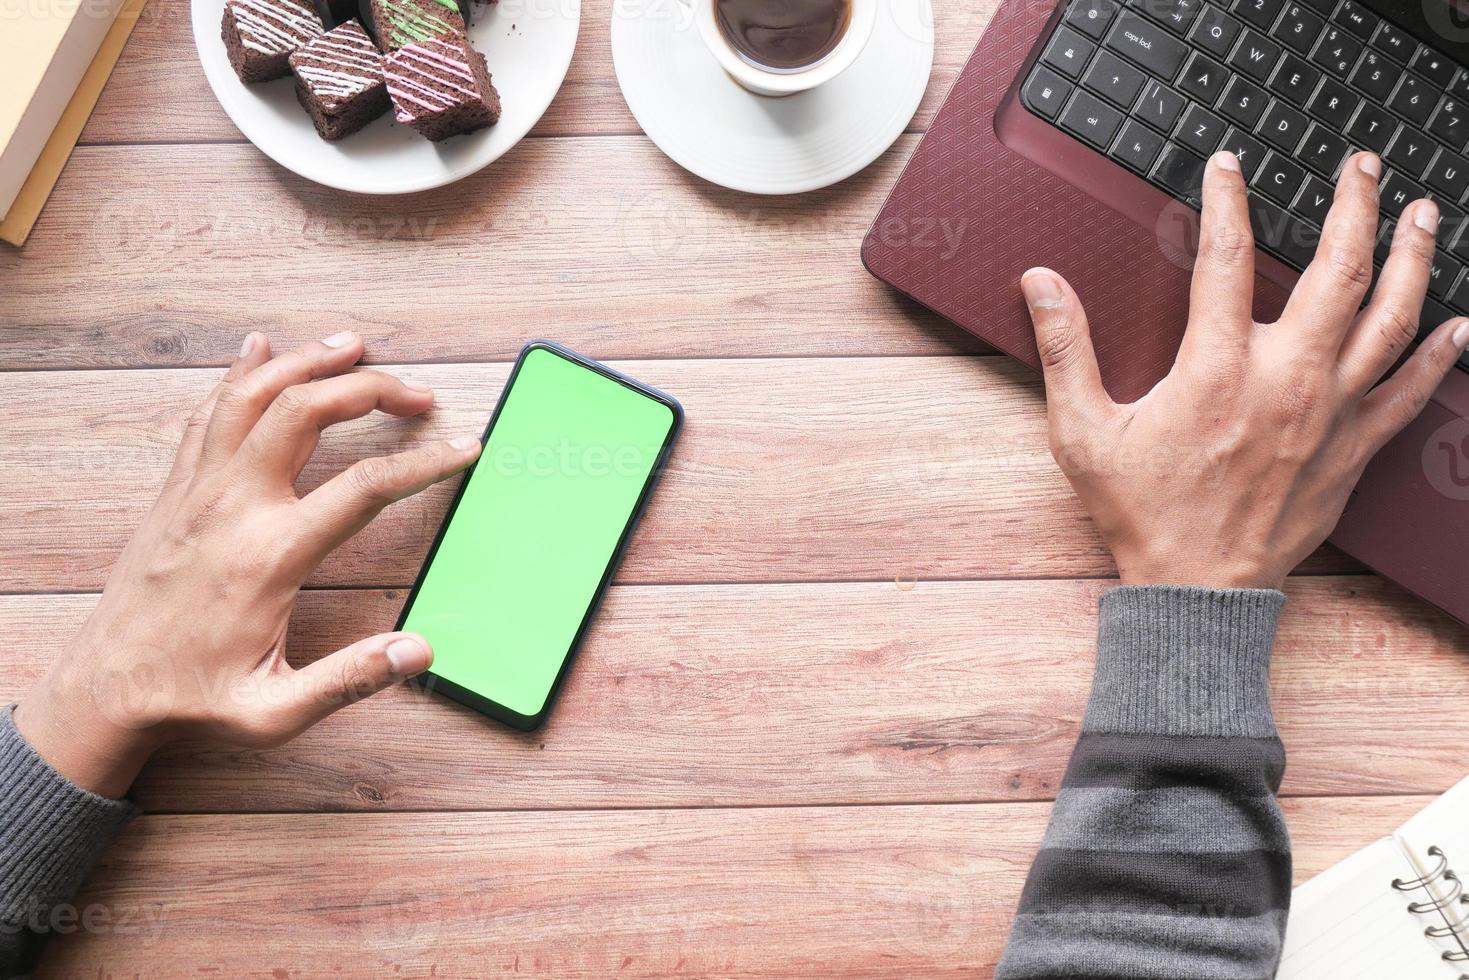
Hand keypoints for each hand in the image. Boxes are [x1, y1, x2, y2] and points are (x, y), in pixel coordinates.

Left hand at [13, 332, 481, 797]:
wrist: (103, 689)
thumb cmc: (191, 697)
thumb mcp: (274, 711)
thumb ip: (350, 680)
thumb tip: (419, 650)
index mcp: (270, 555)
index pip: (366, 487)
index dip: (425, 463)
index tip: (463, 449)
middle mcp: (233, 507)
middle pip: (306, 411)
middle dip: (370, 389)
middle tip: (417, 395)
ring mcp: (198, 491)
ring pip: (252, 396)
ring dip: (306, 361)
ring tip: (353, 346)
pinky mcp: (176, 490)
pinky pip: (208, 414)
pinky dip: (239, 375)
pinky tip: (259, 350)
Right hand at [1021, 151, 1468, 589]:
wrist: (1197, 588)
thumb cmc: (1143, 513)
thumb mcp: (1083, 432)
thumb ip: (1065, 349)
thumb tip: (1042, 284)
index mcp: (1215, 368)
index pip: (1226, 256)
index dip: (1228, 200)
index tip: (1229, 167)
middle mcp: (1285, 379)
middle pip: (1338, 270)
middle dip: (1355, 205)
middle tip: (1360, 167)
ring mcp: (1330, 412)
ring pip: (1390, 318)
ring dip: (1413, 258)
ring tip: (1423, 215)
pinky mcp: (1354, 448)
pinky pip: (1411, 391)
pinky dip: (1440, 354)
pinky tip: (1458, 325)